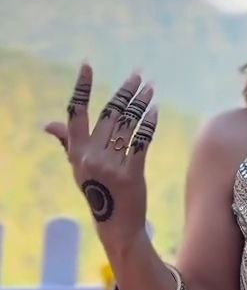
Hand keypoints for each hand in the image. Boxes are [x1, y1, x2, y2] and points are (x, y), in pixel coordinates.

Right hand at [45, 64, 157, 251]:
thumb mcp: (78, 168)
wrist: (116, 223)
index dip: (81, 88)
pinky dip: (149, 124)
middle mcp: (91, 157)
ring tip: (150, 89)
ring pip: (127, 125)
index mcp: (76, 152)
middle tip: (138, 76)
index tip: (87, 66)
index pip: (75, 113)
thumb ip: (67, 143)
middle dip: (125, 92)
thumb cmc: (97, 192)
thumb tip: (48, 124)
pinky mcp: (130, 174)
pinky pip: (141, 142)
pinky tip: (155, 110)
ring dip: (140, 103)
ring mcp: (110, 166)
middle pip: (109, 114)